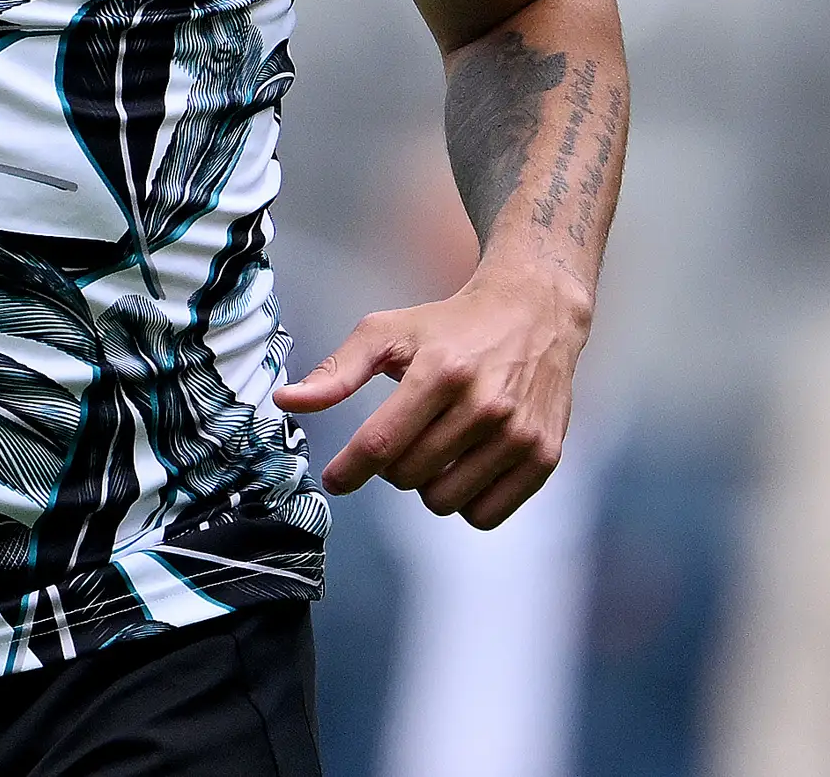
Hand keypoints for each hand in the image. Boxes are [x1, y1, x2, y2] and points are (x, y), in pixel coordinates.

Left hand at [278, 264, 590, 527]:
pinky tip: (466, 466)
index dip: (349, 470)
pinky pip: (484, 515)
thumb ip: (337, 371)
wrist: (533, 314)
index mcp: (442, 371)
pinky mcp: (544, 457)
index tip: (334, 479)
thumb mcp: (388, 332)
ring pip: (443, 501)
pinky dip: (466, 501)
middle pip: (409, 476)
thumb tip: (285, 400)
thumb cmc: (450, 325)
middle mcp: (485, 405)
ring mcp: (518, 434)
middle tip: (405, 434)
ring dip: (428, 484)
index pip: (382, 443)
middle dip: (392, 465)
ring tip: (438, 446)